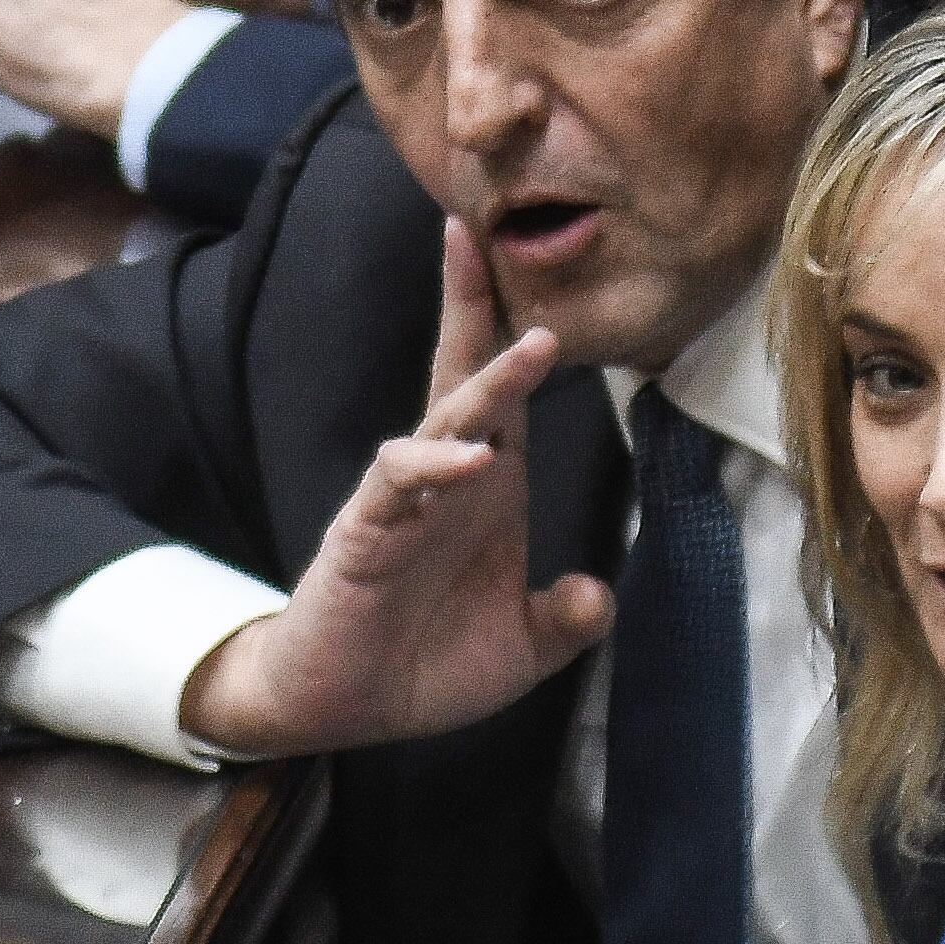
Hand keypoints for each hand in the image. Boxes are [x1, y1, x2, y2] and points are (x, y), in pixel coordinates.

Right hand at [179, 220, 613, 756]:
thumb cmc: (425, 665)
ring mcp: (402, 503)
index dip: (508, 331)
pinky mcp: (365, 535)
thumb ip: (566, 620)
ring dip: (488, 384)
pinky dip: (436, 469)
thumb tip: (599, 594)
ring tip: (536, 348)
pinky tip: (476, 462)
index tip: (516, 258)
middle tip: (477, 234)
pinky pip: (398, 487)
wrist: (345, 709)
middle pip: (460, 376)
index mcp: (485, 491)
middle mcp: (445, 481)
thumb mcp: (520, 649)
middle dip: (472, 306)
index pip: (501, 397)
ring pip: (443, 423)